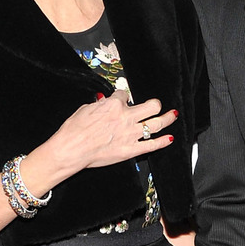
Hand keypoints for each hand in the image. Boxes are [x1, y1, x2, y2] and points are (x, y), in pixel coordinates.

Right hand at [22, 88, 175, 193]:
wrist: (72, 149)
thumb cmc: (74, 130)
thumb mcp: (85, 109)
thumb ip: (99, 106)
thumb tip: (103, 103)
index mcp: (113, 105)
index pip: (125, 95)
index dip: (124, 98)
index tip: (123, 101)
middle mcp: (125, 117)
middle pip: (150, 105)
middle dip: (154, 104)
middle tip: (155, 105)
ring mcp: (130, 134)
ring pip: (156, 123)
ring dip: (167, 119)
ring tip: (172, 115)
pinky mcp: (131, 150)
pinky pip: (152, 145)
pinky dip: (162, 142)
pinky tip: (169, 139)